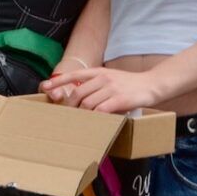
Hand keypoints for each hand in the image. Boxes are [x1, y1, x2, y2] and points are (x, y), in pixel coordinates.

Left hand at [41, 66, 157, 111]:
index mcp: (99, 72)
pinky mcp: (119, 100)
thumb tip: (78, 99)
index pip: (74, 75)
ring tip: (81, 122)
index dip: (58, 81)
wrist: (151, 85)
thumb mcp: (111, 78)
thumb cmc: (129, 85)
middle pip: (77, 94)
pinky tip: (95, 123)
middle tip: (69, 116)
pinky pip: (100, 111)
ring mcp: (111, 88)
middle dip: (70, 107)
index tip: (45, 87)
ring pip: (87, 104)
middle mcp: (103, 78)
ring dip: (82, 115)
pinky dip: (95, 118)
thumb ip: (95, 85)